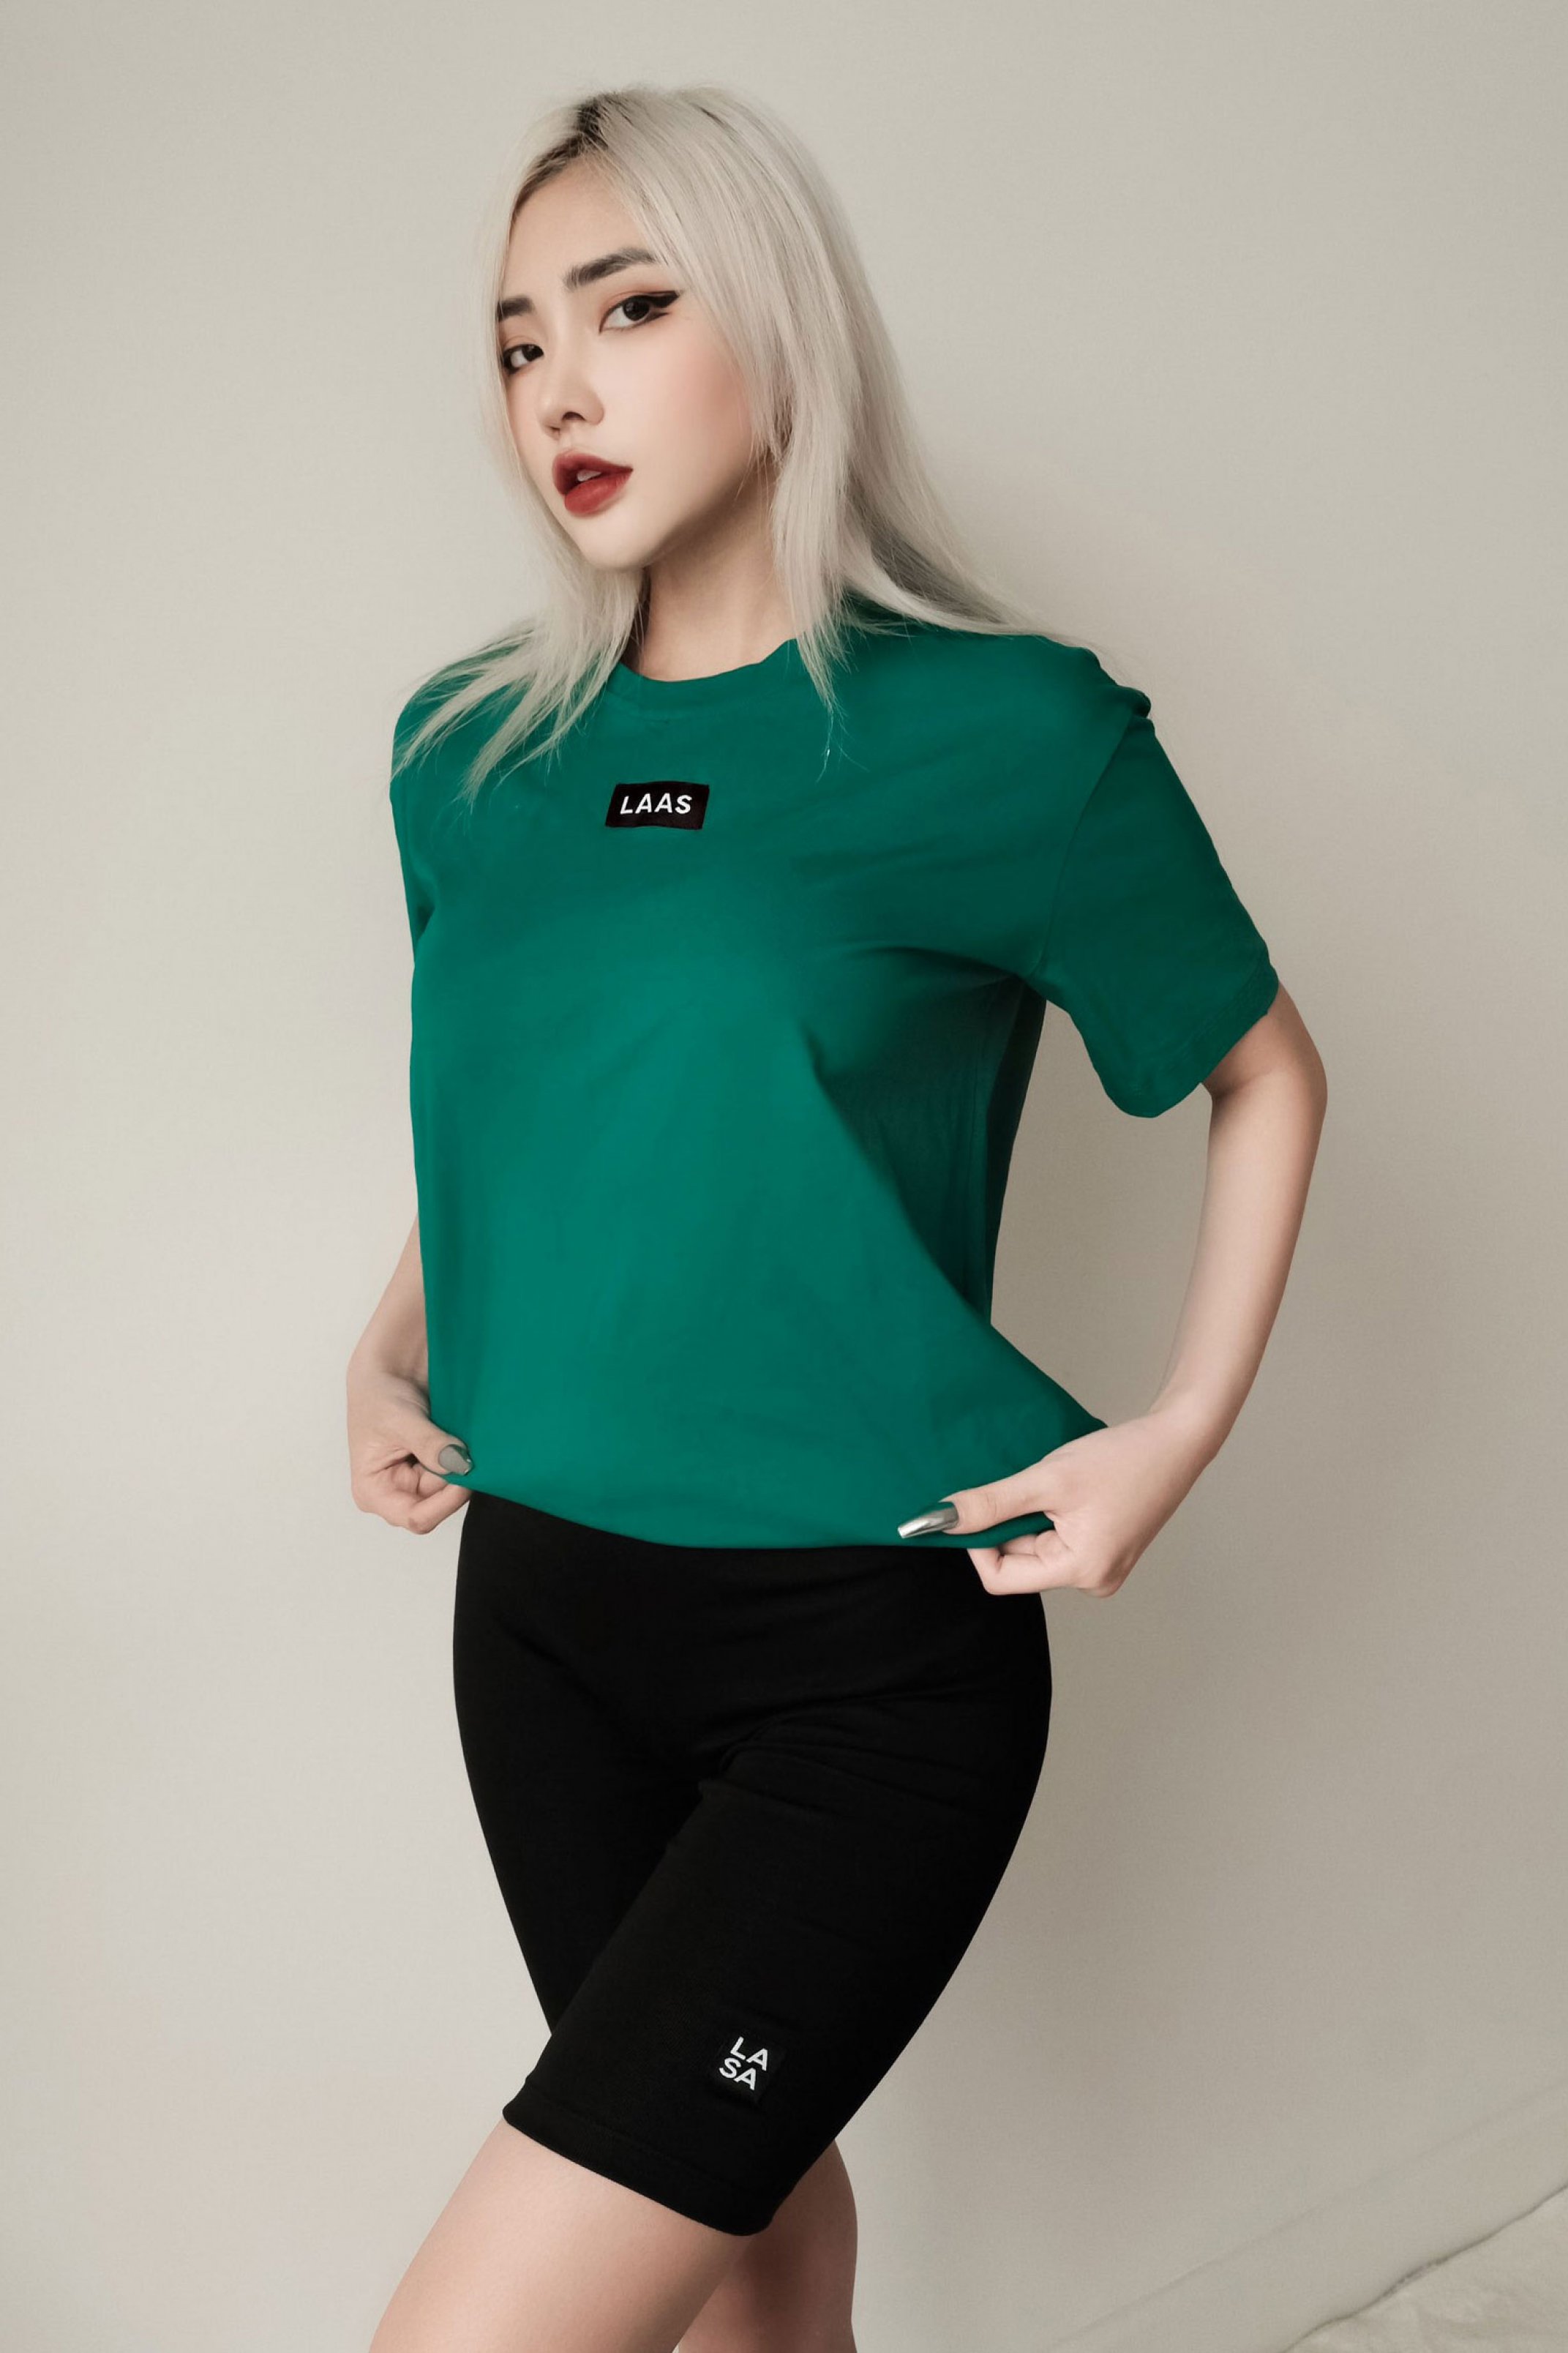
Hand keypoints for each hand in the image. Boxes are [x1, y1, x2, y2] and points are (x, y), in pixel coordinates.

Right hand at [347, 1357, 472, 1533]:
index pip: (416, 1517)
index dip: (445, 1503)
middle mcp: (395, 1493)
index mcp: (373, 1492)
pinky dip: (463, 1457)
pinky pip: (457, 1472)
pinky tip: (464, 1438)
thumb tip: (459, 1465)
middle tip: (466, 1448)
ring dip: (461, 1466)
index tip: (466, 1474)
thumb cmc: (379, 1393)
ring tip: (459, 1436)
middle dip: (456, 1480)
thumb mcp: (401, 1420)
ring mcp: (416, 1481)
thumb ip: (429, 1445)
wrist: (391, 1367)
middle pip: (438, 1504)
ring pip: (452, 1488)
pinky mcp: (433, 1467)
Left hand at [928, 1407, 1215, 1595]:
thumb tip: (936, 1521)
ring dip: (1030, 1517)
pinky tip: (1065, 1490)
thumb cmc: (1122, 1458)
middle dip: (1009, 1525)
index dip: (979, 1543)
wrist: (1176, 1440)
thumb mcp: (1046, 1479)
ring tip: (1053, 1485)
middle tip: (1026, 1485)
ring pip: (1036, 1550)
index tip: (979, 1505)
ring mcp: (1102, 1568)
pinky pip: (1057, 1542)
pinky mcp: (1105, 1551)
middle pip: (1019, 1563)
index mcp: (1082, 1572)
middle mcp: (1094, 1581)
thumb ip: (990, 1503)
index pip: (1000, 1578)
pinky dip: (1048, 1516)